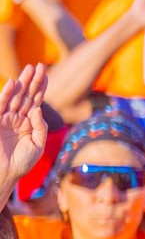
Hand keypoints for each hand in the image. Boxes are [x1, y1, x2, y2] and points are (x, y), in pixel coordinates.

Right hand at [0, 64, 48, 188]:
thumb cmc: (21, 162)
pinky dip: (7, 94)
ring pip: (15, 97)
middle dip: (33, 81)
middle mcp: (17, 118)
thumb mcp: (38, 144)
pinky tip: (14, 83)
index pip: (35, 101)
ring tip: (30, 69)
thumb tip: (37, 109)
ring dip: (22, 83)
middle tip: (39, 65)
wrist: (5, 173)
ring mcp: (5, 118)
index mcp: (28, 123)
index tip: (45, 74)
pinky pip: (1, 104)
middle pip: (26, 95)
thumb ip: (40, 126)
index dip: (40, 88)